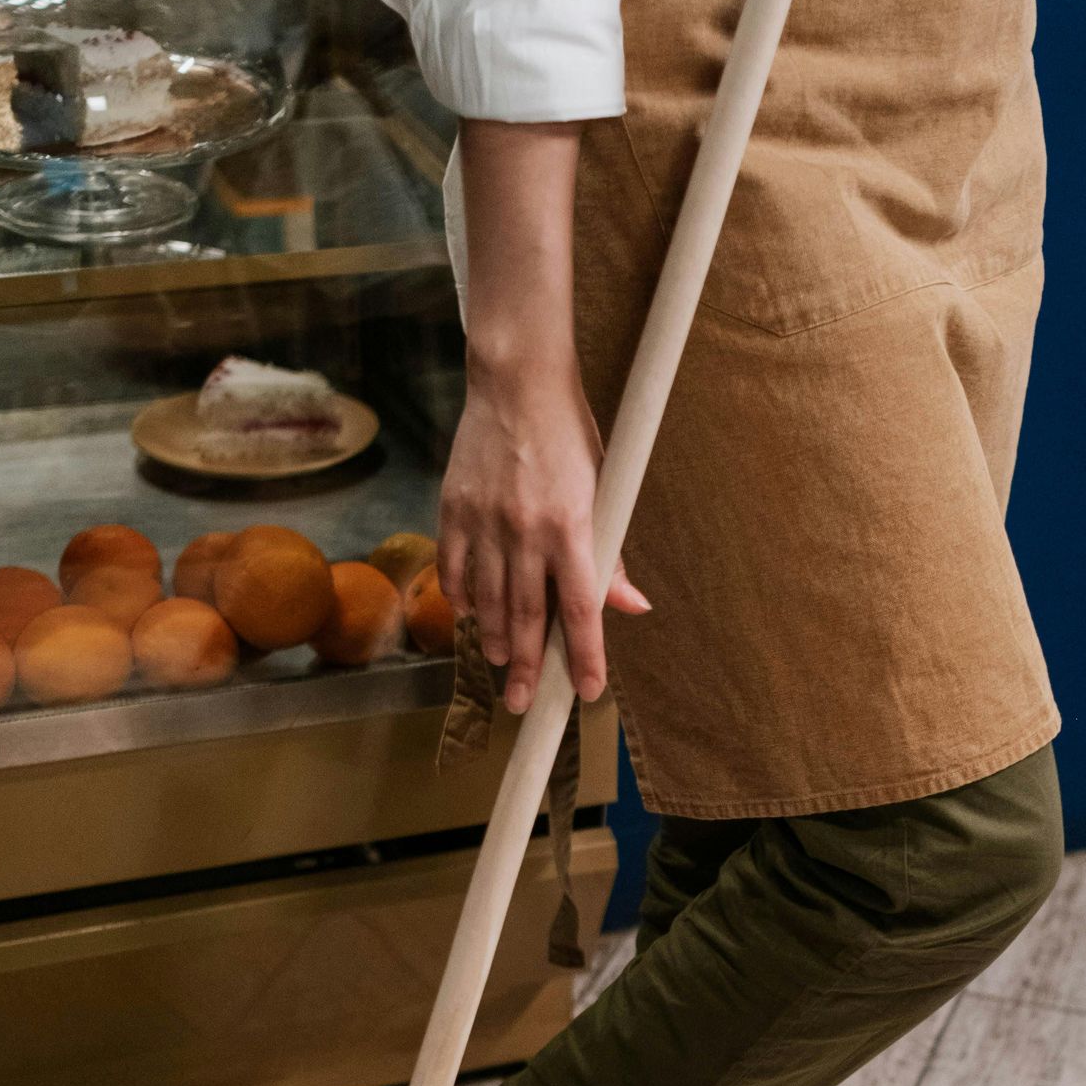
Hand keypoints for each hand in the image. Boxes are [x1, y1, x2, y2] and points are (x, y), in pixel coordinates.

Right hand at [436, 343, 647, 714]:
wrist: (515, 383)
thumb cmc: (568, 435)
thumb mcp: (602, 487)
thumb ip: (610, 553)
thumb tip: (631, 607)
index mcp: (571, 526)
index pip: (583, 608)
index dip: (586, 655)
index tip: (586, 690)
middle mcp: (525, 530)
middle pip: (528, 617)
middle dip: (527, 667)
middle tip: (524, 703)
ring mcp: (484, 520)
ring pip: (489, 600)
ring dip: (496, 638)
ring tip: (501, 663)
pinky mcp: (454, 508)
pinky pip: (455, 568)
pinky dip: (463, 597)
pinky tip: (471, 615)